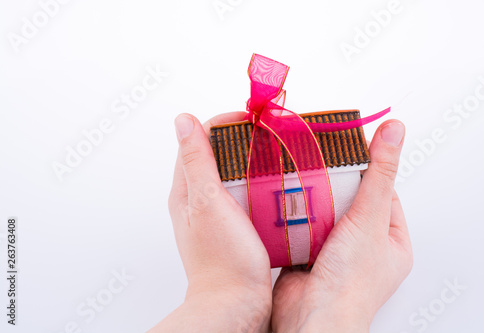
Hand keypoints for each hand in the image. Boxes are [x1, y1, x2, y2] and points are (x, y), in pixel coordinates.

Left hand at [148, 112, 271, 332]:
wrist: (235, 304)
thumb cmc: (223, 258)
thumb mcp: (208, 202)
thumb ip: (197, 160)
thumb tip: (183, 119)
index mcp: (185, 190)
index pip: (198, 140)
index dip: (224, 123)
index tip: (252, 119)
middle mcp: (196, 199)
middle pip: (215, 155)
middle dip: (240, 139)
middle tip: (269, 134)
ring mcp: (215, 213)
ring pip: (231, 174)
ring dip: (250, 160)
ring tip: (276, 154)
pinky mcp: (233, 226)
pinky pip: (244, 193)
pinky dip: (258, 182)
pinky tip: (275, 184)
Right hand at [271, 120, 412, 332]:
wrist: (311, 318)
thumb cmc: (349, 283)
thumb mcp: (369, 218)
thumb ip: (378, 174)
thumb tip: (394, 131)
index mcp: (391, 241)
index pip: (384, 194)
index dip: (369, 171)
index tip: (351, 148)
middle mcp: (365, 247)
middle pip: (351, 201)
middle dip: (335, 184)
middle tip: (320, 161)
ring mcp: (335, 252)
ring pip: (324, 213)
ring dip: (312, 199)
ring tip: (301, 176)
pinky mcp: (308, 255)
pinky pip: (303, 226)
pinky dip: (295, 215)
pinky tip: (286, 200)